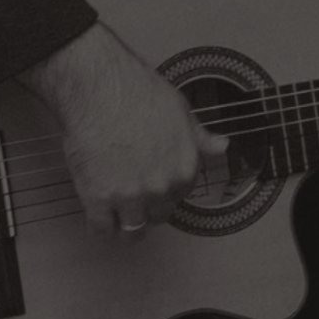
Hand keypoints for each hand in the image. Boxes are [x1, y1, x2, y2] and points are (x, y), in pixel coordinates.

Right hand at [16, 22, 229, 236]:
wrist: (99, 87)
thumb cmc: (137, 93)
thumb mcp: (181, 112)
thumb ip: (199, 137)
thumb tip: (220, 146)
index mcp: (184, 169)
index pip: (180, 197)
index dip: (166, 192)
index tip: (155, 187)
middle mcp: (161, 187)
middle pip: (158, 216)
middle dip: (147, 208)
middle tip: (134, 196)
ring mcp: (130, 195)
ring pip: (132, 231)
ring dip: (126, 225)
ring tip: (118, 216)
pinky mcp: (98, 197)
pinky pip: (101, 228)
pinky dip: (100, 226)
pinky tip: (99, 218)